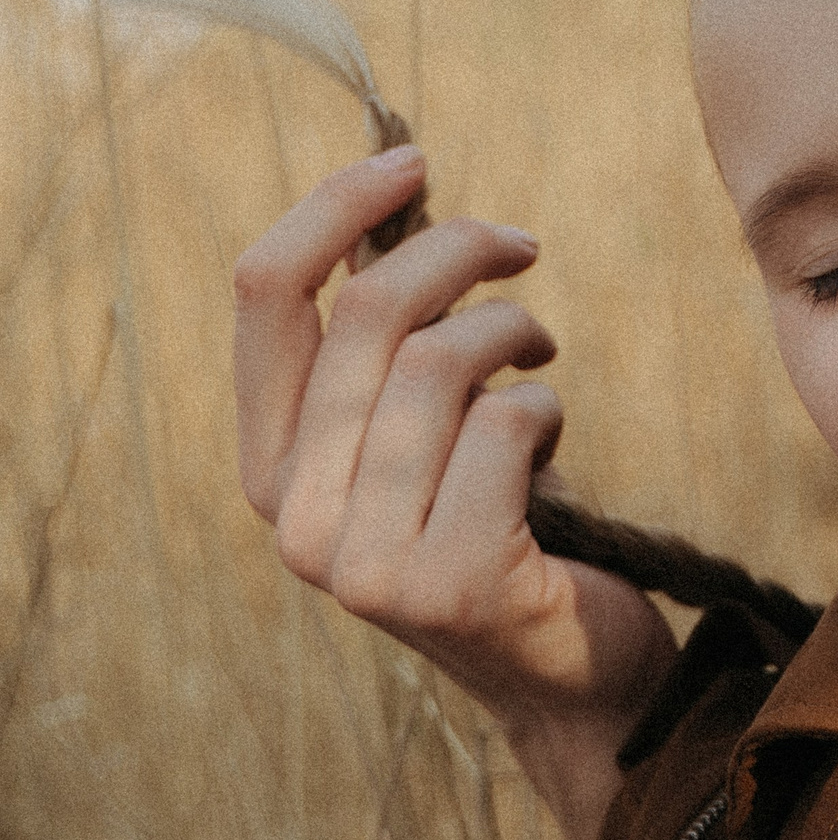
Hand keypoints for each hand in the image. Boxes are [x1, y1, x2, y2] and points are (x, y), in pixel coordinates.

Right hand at [233, 147, 676, 839]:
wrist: (570, 680)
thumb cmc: (503, 528)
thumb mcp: (422, 433)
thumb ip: (388, 350)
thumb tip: (405, 198)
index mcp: (271, 466)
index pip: (265, 294)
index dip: (335, 206)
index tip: (413, 158)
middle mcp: (298, 518)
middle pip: (370, 313)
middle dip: (461, 249)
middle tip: (522, 248)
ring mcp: (366, 561)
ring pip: (443, 363)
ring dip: (515, 335)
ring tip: (540, 358)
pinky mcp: (449, 585)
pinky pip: (508, 426)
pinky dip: (547, 410)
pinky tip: (551, 447)